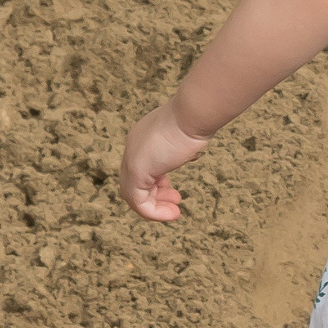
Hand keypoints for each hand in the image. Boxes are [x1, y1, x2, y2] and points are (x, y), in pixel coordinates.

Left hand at [122, 99, 209, 220]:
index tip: (174, 191)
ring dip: (154, 208)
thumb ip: (180, 144)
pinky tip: (172, 214)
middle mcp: (133, 147)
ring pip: (133, 195)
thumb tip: (190, 149)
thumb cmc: (195, 120)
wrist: (192, 113)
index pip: (142, 168)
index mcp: (143, 137)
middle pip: (135, 182)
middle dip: (155, 196)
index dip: (157, 184)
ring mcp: (132, 159)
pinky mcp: (136, 170)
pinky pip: (138, 201)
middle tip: (175, 201)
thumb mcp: (186, 134)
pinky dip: (153, 212)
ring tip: (174, 212)